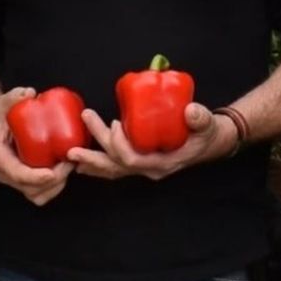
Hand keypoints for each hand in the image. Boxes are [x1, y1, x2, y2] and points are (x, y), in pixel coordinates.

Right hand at [0, 87, 73, 205]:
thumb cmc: (2, 117)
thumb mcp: (4, 104)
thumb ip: (13, 97)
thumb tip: (28, 93)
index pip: (17, 174)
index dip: (35, 177)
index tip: (52, 173)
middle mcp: (5, 174)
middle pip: (30, 189)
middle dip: (53, 181)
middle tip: (69, 163)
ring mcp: (16, 180)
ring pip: (38, 195)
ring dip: (56, 186)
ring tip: (69, 167)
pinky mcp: (26, 182)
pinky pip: (42, 193)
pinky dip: (55, 187)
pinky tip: (66, 172)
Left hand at [67, 103, 237, 180]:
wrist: (209, 142)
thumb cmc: (206, 132)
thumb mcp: (207, 124)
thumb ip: (200, 118)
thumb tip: (192, 111)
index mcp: (162, 163)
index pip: (133, 160)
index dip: (119, 145)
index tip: (114, 123)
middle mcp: (149, 169)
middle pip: (116, 166)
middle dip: (94, 157)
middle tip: (73, 147)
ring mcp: (143, 167)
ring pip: (112, 169)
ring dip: (91, 163)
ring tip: (70, 156)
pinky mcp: (139, 160)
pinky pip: (114, 166)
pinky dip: (98, 163)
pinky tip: (82, 162)